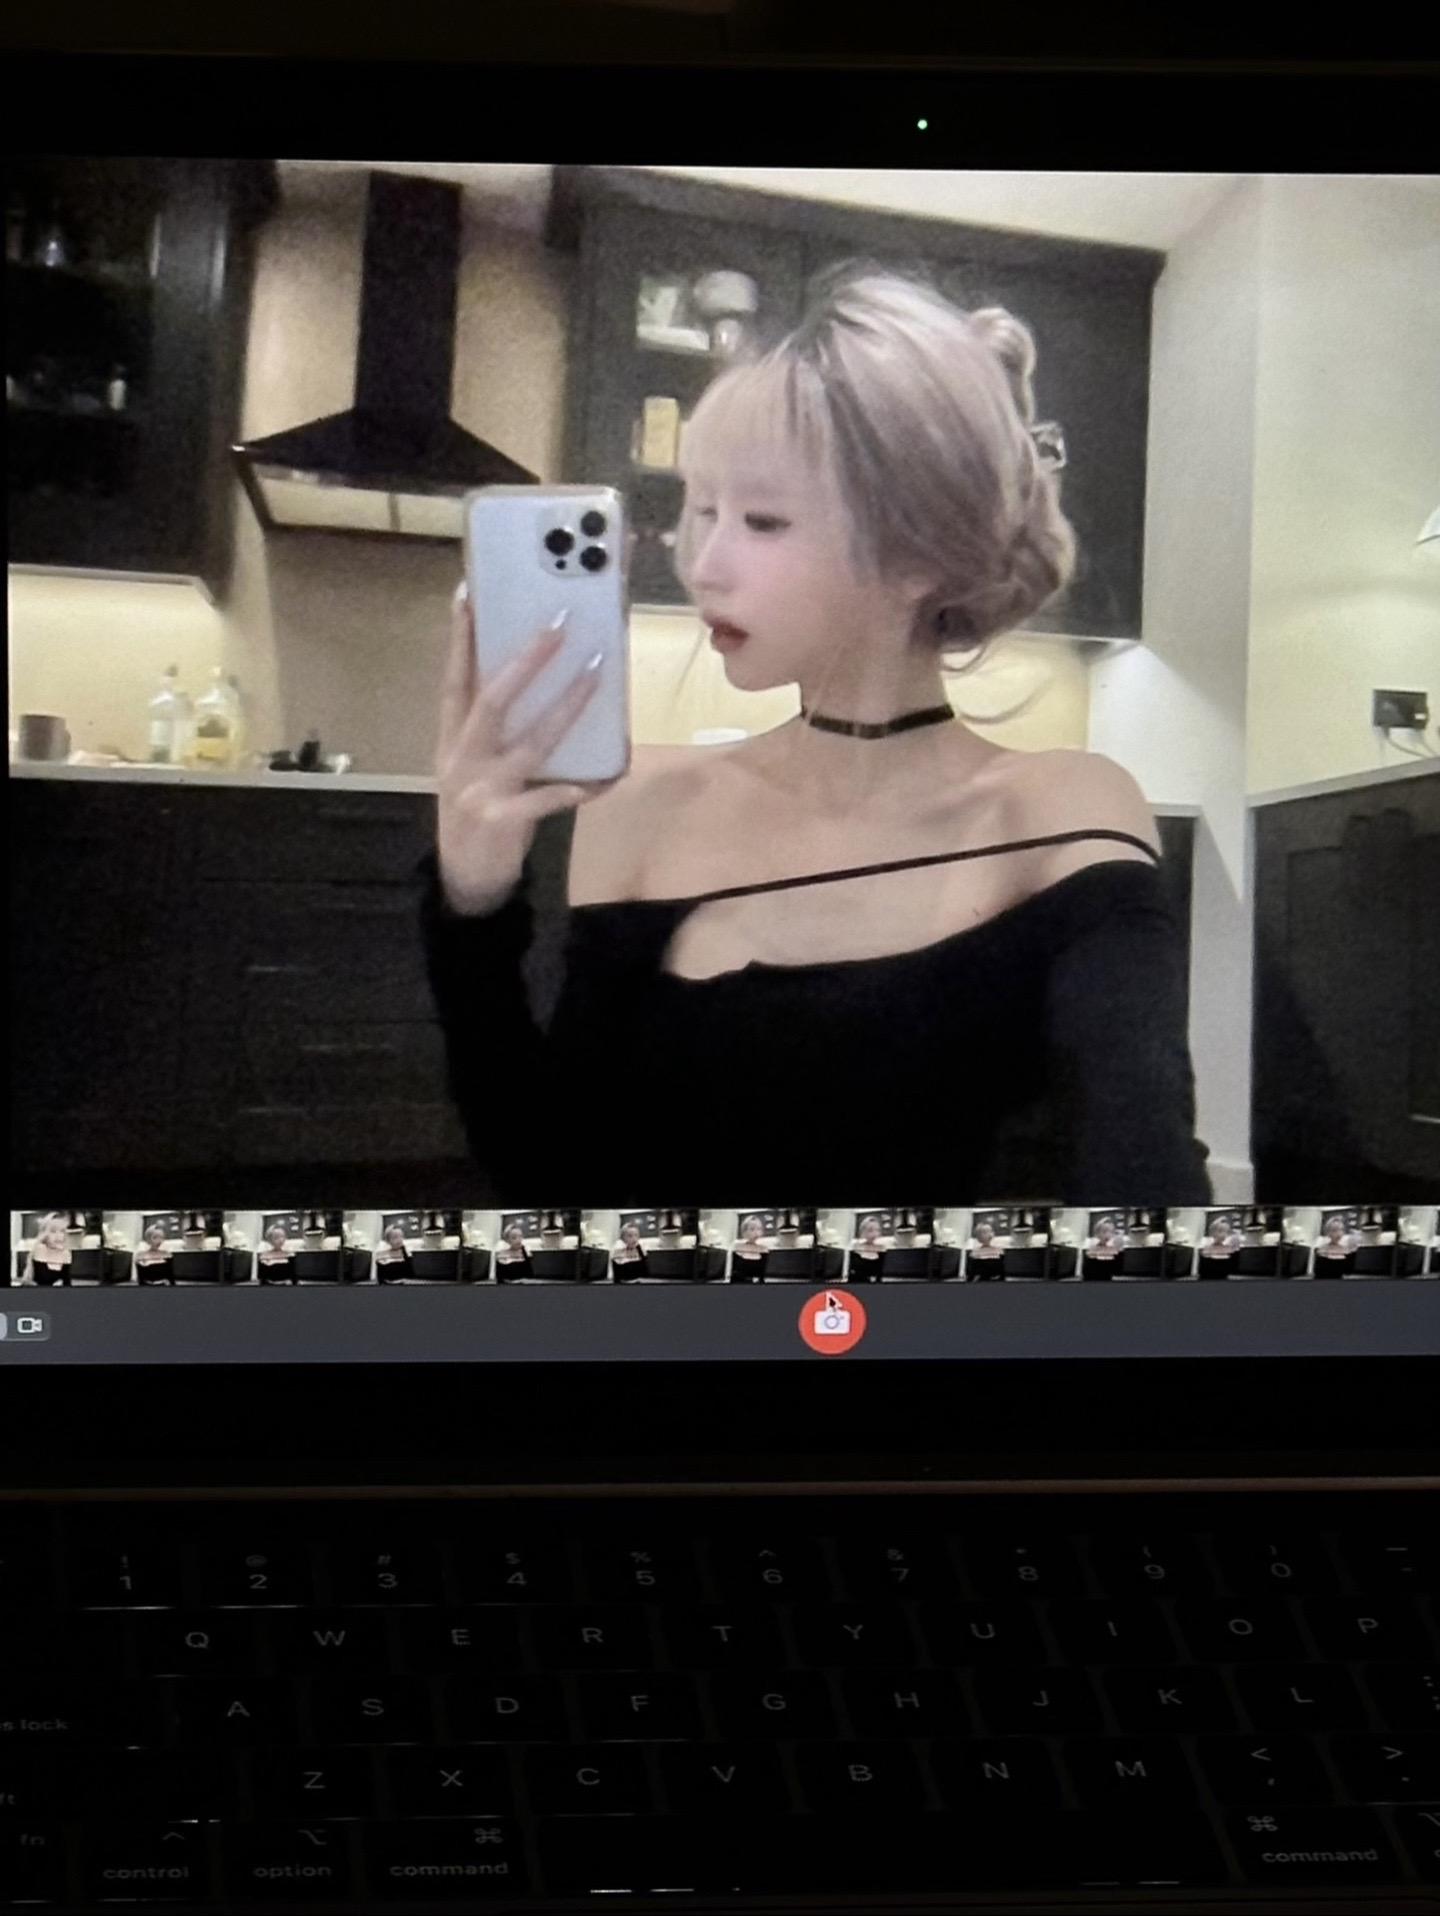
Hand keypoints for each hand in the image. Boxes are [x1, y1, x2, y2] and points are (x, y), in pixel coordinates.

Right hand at [436, 582, 620, 914]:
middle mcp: (462, 758)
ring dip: (566, 707)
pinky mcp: (501, 820)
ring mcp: (480, 789)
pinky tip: (598, 780)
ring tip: (595, 674)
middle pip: (493, 699)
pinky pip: (546, 800)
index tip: (469, 594)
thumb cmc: (475, 815)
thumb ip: (492, 733)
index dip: (460, 639)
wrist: (463, 881)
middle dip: (526, 660)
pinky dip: (572, 790)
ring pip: (530, 741)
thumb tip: (530, 683)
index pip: (454, 679)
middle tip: (557, 624)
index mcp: (451, 740)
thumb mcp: (469, 769)